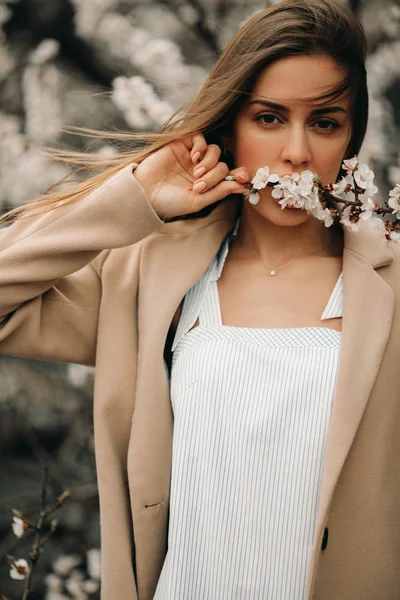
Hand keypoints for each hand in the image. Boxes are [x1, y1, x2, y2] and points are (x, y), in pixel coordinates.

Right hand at [133, 133, 249, 220]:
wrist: (144, 193)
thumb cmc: (170, 202)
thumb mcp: (198, 201)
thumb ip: (220, 191)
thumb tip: (243, 185)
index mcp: (208, 185)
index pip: (230, 176)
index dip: (239, 175)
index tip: (245, 178)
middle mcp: (203, 170)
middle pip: (222, 165)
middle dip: (215, 175)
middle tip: (200, 185)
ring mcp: (192, 157)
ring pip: (215, 151)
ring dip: (209, 163)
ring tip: (196, 174)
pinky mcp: (182, 145)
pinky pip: (200, 138)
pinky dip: (201, 146)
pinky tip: (193, 158)